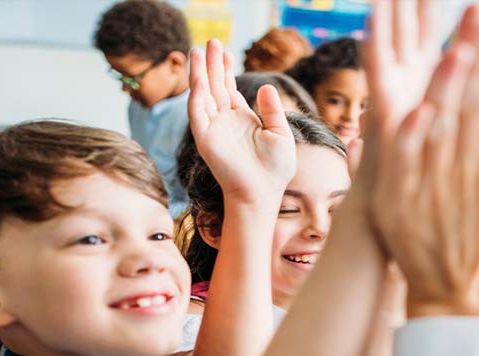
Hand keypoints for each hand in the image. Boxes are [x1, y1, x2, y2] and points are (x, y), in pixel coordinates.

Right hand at [188, 39, 295, 206]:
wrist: (263, 192)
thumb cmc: (275, 170)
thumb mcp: (281, 133)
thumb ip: (273, 110)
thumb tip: (265, 86)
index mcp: (242, 119)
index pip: (229, 89)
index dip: (226, 69)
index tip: (226, 51)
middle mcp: (225, 121)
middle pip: (215, 86)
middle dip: (212, 64)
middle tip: (211, 41)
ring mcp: (213, 129)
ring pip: (203, 94)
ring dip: (200, 73)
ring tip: (198, 50)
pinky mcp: (205, 138)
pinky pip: (197, 112)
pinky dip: (197, 93)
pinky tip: (199, 77)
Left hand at [370, 8, 478, 319]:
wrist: (457, 292)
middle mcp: (471, 172)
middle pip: (474, 104)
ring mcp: (434, 186)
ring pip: (439, 125)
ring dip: (446, 86)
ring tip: (456, 45)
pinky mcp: (401, 200)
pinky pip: (403, 162)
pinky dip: (409, 136)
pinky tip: (412, 106)